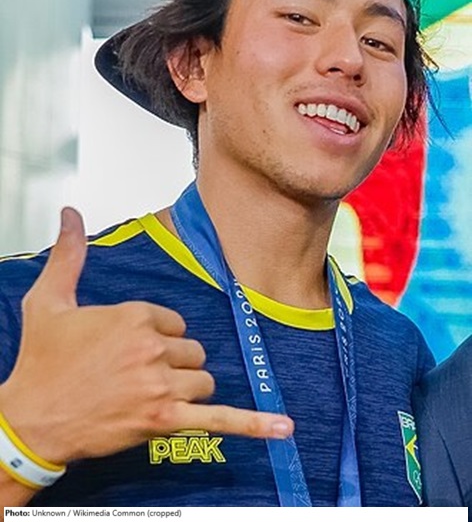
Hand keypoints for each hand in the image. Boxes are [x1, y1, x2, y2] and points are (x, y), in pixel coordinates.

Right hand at [0, 208, 292, 465]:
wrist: (31, 420)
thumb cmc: (40, 364)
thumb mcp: (48, 301)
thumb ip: (69, 255)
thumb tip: (71, 214)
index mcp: (134, 316)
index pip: (173, 321)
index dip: (156, 336)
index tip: (131, 348)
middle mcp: (151, 348)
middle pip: (192, 350)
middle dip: (173, 361)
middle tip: (139, 372)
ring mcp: (160, 385)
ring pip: (203, 378)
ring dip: (186, 385)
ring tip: (153, 392)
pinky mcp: (164, 418)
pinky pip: (217, 419)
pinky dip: (252, 425)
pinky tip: (282, 428)